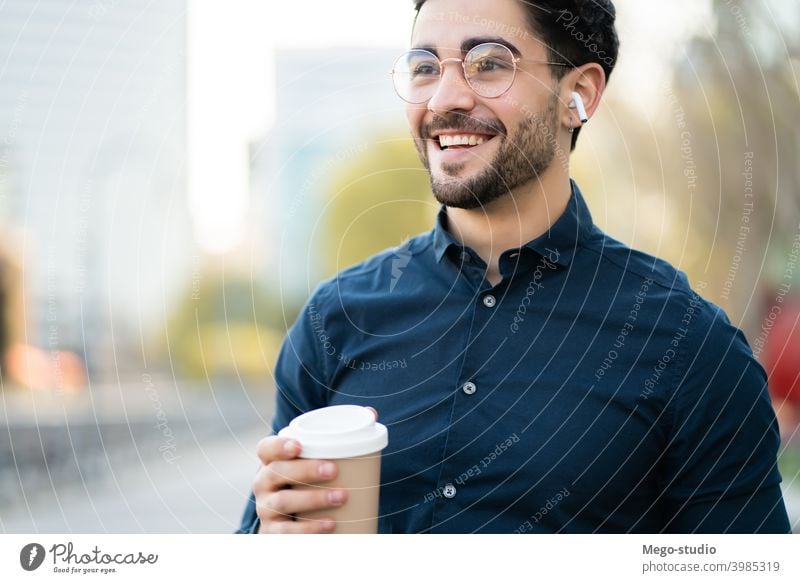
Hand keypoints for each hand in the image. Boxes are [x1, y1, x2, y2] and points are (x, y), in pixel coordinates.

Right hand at [253, 407, 376, 533]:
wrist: (292, 522)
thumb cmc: (309, 482)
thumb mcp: (316, 461)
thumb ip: (340, 437)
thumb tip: (371, 412)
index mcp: (271, 462)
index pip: (265, 449)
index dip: (278, 445)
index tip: (299, 445)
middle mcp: (263, 484)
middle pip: (276, 473)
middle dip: (305, 470)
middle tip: (334, 470)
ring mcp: (265, 510)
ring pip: (282, 502)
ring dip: (313, 499)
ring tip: (342, 496)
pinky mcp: (272, 533)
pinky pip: (285, 533)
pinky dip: (308, 529)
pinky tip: (330, 525)